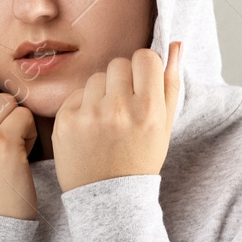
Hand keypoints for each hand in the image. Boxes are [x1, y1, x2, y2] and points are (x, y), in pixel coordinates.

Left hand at [52, 41, 181, 191]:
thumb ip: (170, 83)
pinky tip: (90, 129)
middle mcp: (119, 109)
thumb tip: (175, 44)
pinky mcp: (66, 121)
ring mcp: (89, 115)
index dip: (144, 70)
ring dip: (101, 92)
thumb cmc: (141, 159)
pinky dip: (83, 107)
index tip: (142, 86)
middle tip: (124, 108)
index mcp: (149, 109)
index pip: (145, 57)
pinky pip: (76, 94)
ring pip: (96, 77)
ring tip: (107, 120)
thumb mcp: (165, 125)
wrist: (109, 198)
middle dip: (122, 80)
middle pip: (119, 63)